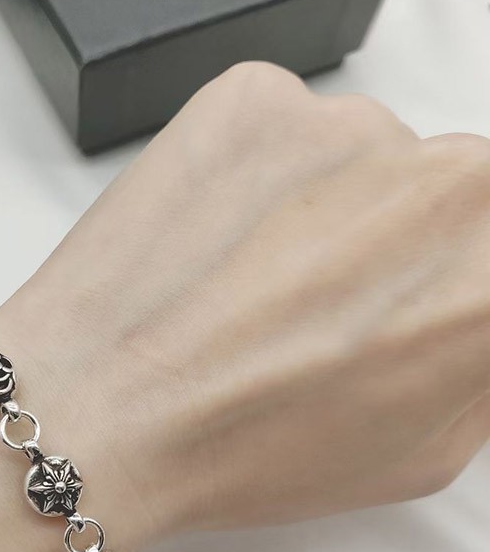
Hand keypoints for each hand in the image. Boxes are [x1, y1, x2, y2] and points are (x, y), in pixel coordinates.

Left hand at [0, 61, 489, 534]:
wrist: (100, 409)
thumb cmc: (239, 448)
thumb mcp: (416, 451)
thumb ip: (478, 365)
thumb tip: (478, 318)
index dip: (444, 286)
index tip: (401, 305)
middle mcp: (447, 181)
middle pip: (444, 195)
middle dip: (394, 247)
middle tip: (320, 302)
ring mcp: (345, 127)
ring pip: (361, 158)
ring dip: (322, 210)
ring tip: (247, 282)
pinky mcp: (254, 100)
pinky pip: (282, 130)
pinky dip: (255, 178)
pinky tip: (211, 244)